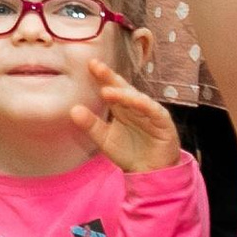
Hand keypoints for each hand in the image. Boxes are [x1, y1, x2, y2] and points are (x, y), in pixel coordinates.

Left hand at [68, 59, 182, 173]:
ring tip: (106, 91)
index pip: (111, 88)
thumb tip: (73, 109)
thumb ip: (90, 124)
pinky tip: (135, 101)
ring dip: (123, 94)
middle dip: (110, 78)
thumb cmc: (128, 152)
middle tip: (96, 66)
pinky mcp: (163, 122)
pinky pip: (153, 111)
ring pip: (137, 99)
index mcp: (122, 107)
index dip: (102, 76)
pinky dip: (145, 105)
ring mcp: (150, 112)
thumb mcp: (104, 139)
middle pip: (123, 89)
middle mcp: (136, 106)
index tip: (90, 64)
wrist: (149, 172)